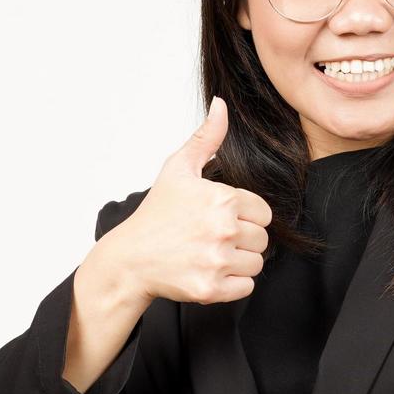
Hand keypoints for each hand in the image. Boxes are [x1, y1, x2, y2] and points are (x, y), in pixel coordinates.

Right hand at [90, 96, 273, 306]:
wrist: (129, 259)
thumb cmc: (156, 214)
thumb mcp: (178, 169)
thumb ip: (206, 138)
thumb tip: (221, 105)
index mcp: (223, 199)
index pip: (264, 213)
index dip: (244, 216)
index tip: (219, 219)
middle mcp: (223, 230)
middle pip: (262, 239)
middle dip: (242, 240)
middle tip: (211, 238)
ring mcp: (217, 261)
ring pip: (256, 264)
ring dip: (238, 262)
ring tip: (209, 254)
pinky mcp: (211, 289)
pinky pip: (247, 287)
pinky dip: (232, 284)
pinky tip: (209, 271)